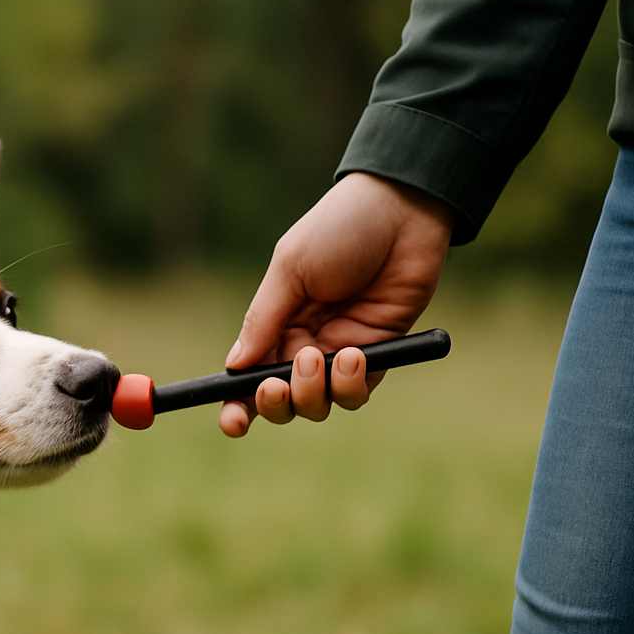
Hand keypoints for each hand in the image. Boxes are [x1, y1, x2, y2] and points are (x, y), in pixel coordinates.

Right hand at [220, 172, 452, 436]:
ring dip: (313, 392)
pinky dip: (351, 383)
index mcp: (275, 324)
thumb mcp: (291, 269)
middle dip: (276, 403)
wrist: (401, 211)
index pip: (249, 376)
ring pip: (319, 403)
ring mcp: (341, 351)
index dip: (237, 405)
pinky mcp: (379, 353)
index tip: (232, 423)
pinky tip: (356, 353)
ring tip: (319, 357)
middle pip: (282, 400)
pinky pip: (358, 391)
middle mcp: (305, 344)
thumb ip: (263, 320)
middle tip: (278, 385)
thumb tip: (234, 366)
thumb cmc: (338, 230)